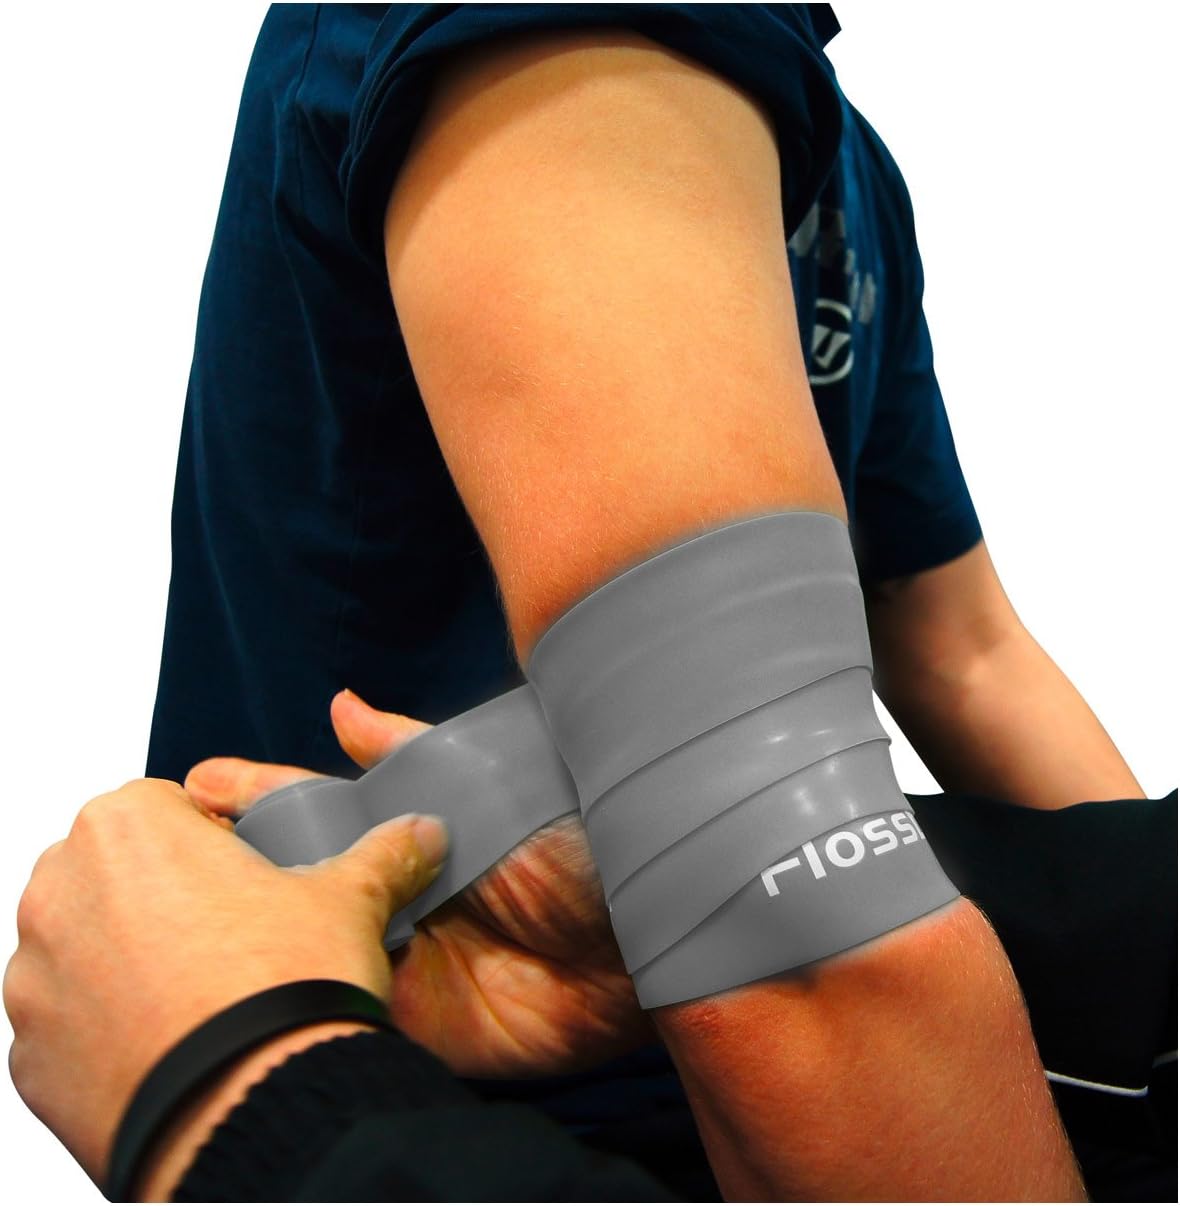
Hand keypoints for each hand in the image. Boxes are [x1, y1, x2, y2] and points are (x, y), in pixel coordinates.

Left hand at [3, 778, 446, 1186]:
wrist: (252, 1108)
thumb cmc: (284, 987)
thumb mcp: (350, 898)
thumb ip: (385, 852)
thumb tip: (421, 833)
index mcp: (127, 825)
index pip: (167, 807)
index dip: (218, 842)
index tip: (249, 879)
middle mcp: (62, 890)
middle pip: (121, 872)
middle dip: (171, 897)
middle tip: (237, 937)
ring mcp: (35, 978)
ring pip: (91, 947)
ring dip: (136, 960)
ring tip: (212, 995)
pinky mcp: (32, 1055)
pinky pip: (74, 1023)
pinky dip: (115, 1027)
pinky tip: (180, 1041)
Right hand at [185, 688, 652, 1077]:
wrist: (648, 939)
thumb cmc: (583, 842)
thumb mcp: (495, 777)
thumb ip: (414, 751)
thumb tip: (341, 707)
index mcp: (418, 833)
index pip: (321, 812)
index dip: (259, 799)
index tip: (194, 785)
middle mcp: (403, 896)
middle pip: (302, 882)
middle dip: (237, 870)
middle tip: (161, 855)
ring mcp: (408, 963)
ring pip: (313, 949)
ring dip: (255, 939)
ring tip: (179, 921)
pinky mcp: (421, 1026)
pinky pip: (348, 1014)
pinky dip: (304, 1001)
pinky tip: (252, 987)